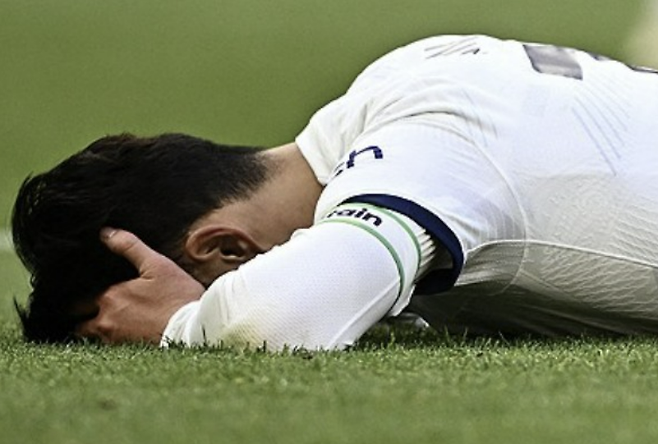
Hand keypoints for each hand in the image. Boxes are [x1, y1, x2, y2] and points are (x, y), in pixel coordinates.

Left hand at [77, 228, 204, 344]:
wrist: (195, 329)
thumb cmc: (178, 296)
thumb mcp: (157, 265)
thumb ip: (130, 246)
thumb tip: (106, 233)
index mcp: (110, 297)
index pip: (80, 300)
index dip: (80, 298)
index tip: (85, 296)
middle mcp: (106, 321)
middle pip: (80, 324)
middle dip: (81, 318)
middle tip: (84, 314)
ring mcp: (116, 341)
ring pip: (93, 339)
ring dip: (94, 333)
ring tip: (103, 327)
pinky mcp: (128, 354)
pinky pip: (109, 350)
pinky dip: (110, 344)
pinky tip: (121, 338)